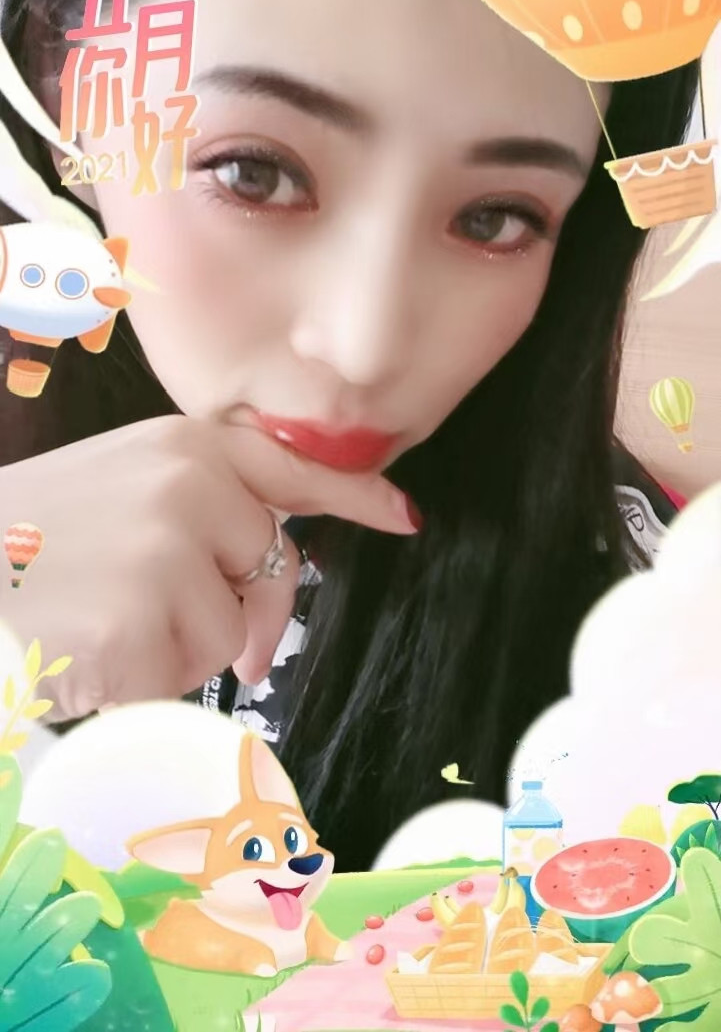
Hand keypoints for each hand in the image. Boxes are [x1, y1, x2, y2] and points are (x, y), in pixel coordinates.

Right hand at [0, 415, 417, 720]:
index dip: (354, 497)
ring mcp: (168, 551)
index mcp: (182, 447)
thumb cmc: (31, 539)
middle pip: (271, 569)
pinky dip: (144, 680)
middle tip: (152, 606)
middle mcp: (188, 487)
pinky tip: (90, 648)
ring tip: (102, 617)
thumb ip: (200, 503)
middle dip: (236, 606)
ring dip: (177, 646)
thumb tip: (273, 560)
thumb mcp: (121, 487)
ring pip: (231, 634)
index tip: (404, 515)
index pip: (291, 471)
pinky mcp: (142, 620)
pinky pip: (184, 676)